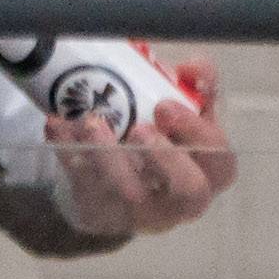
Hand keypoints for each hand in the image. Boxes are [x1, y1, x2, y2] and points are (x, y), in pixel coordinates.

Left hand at [49, 52, 236, 238]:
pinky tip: (57, 125)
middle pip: (190, 190)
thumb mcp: (182, 117)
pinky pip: (84, 184)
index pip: (221, 160)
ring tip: (91, 122)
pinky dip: (69, 151)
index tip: (165, 106)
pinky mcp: (100, 211)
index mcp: (208, 173)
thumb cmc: (159, 145)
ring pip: (130, 194)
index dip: (198, 134)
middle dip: (166, 157)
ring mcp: (140, 211)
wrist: (114, 185)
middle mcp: (181, 200)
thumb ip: (195, 88)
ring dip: (109, 154)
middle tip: (139, 128)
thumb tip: (195, 67)